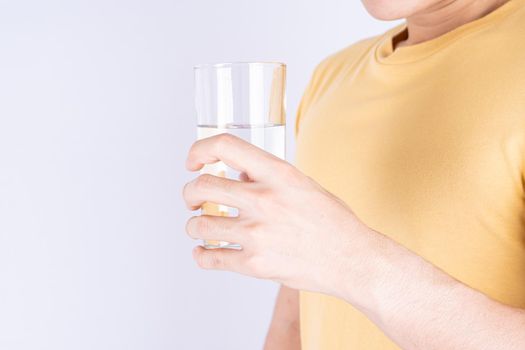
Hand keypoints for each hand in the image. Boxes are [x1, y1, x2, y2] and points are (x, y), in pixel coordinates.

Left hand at [183, 134, 367, 296]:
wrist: (353, 260)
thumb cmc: (333, 222)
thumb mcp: (303, 185)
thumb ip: (268, 178)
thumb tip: (237, 176)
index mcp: (278, 174)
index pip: (225, 147)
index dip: (199, 150)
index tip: (193, 161)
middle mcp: (264, 200)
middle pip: (202, 187)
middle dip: (189, 193)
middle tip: (192, 200)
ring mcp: (257, 234)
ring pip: (199, 224)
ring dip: (193, 225)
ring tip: (199, 227)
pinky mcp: (254, 264)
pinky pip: (210, 259)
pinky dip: (201, 255)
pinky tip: (203, 252)